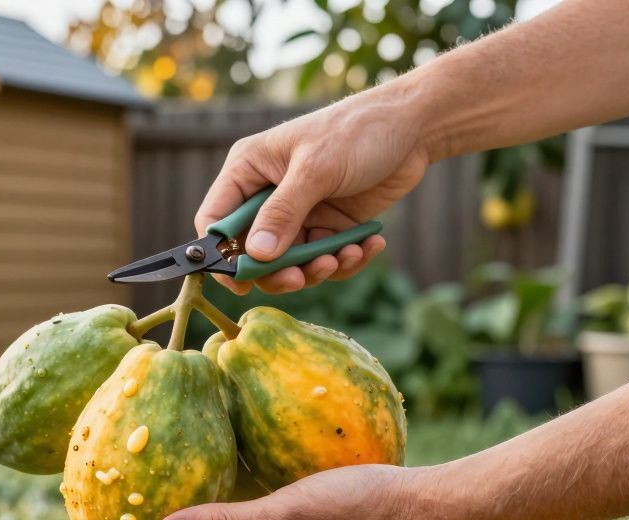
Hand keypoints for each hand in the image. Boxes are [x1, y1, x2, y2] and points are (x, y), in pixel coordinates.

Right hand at [198, 87, 430, 294]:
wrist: (412, 127)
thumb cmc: (356, 131)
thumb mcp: (316, 169)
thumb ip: (283, 213)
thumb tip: (255, 255)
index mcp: (249, 171)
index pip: (216, 220)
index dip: (220, 255)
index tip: (241, 282)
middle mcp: (267, 195)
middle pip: (252, 252)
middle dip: (277, 270)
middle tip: (301, 277)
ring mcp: (299, 213)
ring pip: (290, 262)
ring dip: (316, 268)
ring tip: (346, 255)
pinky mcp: (328, 225)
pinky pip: (324, 258)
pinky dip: (345, 260)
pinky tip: (368, 245)